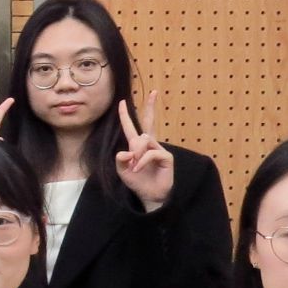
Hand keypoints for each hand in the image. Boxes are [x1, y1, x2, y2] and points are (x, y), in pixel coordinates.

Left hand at [113, 92, 173, 210]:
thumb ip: (120, 160)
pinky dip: (142, 161)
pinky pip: (151, 153)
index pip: (131, 127)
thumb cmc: (137, 182)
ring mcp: (159, 149)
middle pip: (149, 122)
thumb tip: (127, 150)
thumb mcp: (122, 171)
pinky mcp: (166, 157)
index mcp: (137, 146)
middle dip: (151, 107)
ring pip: (144, 141)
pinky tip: (138, 169)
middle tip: (154, 92)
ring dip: (136, 154)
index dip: (125, 115)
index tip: (122, 102)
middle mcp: (149, 145)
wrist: (149, 196)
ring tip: (134, 166)